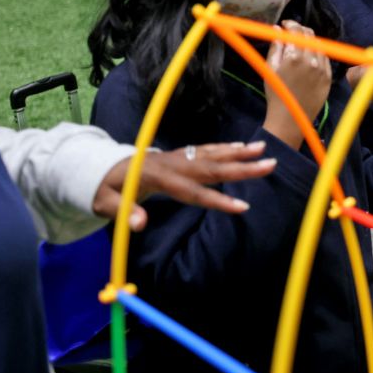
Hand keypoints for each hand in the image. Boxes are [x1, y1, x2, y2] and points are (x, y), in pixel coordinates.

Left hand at [93, 141, 276, 230]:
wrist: (102, 167)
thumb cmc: (105, 188)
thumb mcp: (104, 202)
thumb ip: (123, 210)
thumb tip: (140, 224)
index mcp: (159, 178)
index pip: (194, 192)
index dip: (218, 201)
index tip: (243, 207)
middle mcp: (174, 164)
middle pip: (212, 167)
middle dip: (242, 168)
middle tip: (269, 164)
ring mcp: (179, 157)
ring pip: (213, 154)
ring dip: (239, 153)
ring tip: (263, 150)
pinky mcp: (181, 156)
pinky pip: (207, 150)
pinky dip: (226, 149)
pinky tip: (242, 149)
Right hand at [263, 21, 331, 148]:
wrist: (291, 118)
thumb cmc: (276, 93)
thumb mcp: (270, 69)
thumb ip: (275, 48)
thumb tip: (278, 29)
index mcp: (294, 57)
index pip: (296, 31)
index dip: (291, 24)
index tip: (285, 24)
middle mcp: (311, 60)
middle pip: (310, 35)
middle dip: (301, 30)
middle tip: (293, 32)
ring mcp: (322, 69)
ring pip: (319, 46)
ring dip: (310, 41)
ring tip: (301, 45)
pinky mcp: (328, 77)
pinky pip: (325, 58)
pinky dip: (318, 53)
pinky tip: (310, 57)